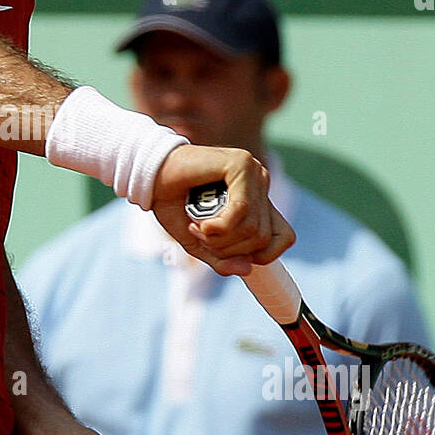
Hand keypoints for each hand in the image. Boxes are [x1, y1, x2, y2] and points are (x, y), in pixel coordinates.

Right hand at [151, 144, 294, 275]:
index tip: (227, 251)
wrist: (150, 175)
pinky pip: (242, 210)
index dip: (262, 255)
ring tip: (197, 226)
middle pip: (261, 238)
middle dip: (227, 248)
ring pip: (252, 228)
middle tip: (200, 235)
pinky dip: (219, 226)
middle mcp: (259, 184)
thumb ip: (223, 258)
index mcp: (256, 200)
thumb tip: (247, 269)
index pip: (284, 237)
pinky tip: (201, 224)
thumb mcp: (199, 241)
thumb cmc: (173, 203)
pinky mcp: (241, 164)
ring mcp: (253, 172)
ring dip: (219, 238)